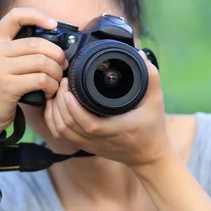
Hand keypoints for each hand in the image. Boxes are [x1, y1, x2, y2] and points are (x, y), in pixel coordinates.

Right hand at [0, 7, 67, 136]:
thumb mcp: (0, 63)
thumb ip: (18, 50)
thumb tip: (53, 41)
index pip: (15, 16)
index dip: (37, 15)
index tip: (53, 24)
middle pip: (36, 43)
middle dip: (57, 54)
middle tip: (62, 65)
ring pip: (41, 62)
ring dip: (56, 73)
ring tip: (56, 81)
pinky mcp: (7, 86)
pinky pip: (40, 79)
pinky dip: (51, 86)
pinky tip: (49, 91)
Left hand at [44, 51, 172, 168]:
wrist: (148, 155)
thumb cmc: (152, 127)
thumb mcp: (155, 101)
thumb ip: (151, 78)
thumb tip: (140, 55)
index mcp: (116, 130)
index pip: (88, 124)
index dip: (73, 108)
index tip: (68, 89)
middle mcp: (99, 140)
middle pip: (69, 126)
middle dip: (60, 103)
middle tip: (61, 83)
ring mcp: (90, 145)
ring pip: (62, 132)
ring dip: (54, 112)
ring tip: (56, 92)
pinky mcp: (84, 146)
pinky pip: (62, 136)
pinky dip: (54, 121)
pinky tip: (54, 107)